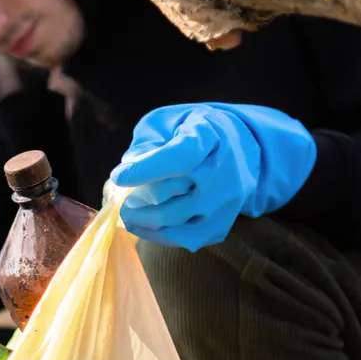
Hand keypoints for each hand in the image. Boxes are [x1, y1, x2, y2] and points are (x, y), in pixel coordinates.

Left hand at [109, 102, 315, 250]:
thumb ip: (147, 140)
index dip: (144, 170)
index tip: (119, 176)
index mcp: (208, 138)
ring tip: (128, 212)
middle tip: (121, 199)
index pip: (176, 158)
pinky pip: (179, 239)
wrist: (241, 150)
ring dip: (140, 220)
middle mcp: (221, 174)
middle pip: (166, 195)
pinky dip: (155, 234)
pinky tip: (144, 223)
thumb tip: (130, 165)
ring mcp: (222, 205)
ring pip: (169, 222)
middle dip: (134, 198)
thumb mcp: (169, 120)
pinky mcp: (219, 228)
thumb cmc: (193, 132)